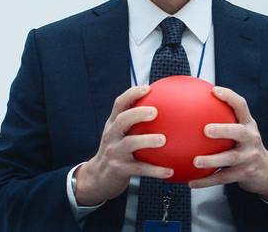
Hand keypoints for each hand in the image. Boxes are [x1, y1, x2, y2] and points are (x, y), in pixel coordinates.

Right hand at [74, 85, 172, 205]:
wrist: (98, 178)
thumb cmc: (117, 152)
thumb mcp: (120, 135)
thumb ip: (136, 123)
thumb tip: (165, 109)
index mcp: (113, 124)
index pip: (119, 104)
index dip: (132, 94)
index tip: (148, 88)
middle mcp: (111, 135)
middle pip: (122, 120)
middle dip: (137, 113)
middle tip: (155, 111)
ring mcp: (114, 152)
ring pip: (130, 143)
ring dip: (147, 140)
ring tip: (163, 139)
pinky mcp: (119, 170)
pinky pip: (140, 169)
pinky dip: (155, 170)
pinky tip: (169, 171)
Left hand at [188, 86, 267, 201]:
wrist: (266, 171)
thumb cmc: (246, 146)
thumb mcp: (241, 130)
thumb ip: (224, 119)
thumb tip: (193, 104)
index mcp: (248, 124)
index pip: (241, 106)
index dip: (229, 97)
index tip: (214, 91)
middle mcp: (251, 139)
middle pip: (239, 132)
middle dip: (223, 130)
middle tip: (206, 130)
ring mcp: (249, 157)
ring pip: (230, 159)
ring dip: (212, 160)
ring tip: (196, 161)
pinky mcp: (244, 174)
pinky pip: (222, 178)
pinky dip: (206, 180)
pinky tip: (191, 182)